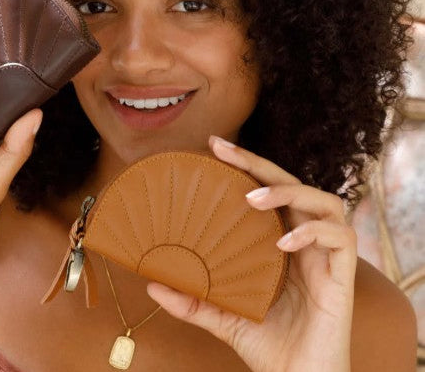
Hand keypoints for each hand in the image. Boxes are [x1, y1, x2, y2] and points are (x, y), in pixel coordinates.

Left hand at [147, 137, 355, 371]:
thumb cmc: (268, 344)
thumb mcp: (223, 315)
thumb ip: (192, 300)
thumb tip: (151, 284)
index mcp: (280, 241)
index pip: (266, 191)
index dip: (245, 167)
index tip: (213, 148)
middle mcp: (304, 240)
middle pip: (291, 183)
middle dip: (258, 163)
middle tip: (223, 150)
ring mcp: (325, 254)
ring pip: (323, 200)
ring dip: (288, 192)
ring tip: (254, 200)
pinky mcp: (343, 274)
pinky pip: (339, 237)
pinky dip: (313, 232)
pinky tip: (284, 243)